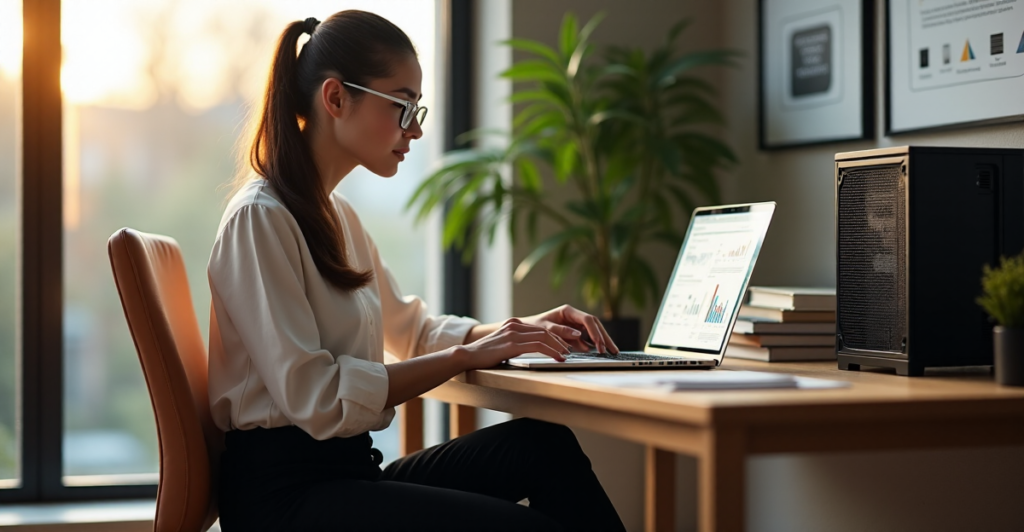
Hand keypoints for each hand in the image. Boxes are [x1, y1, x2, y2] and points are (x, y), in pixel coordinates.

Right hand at [456, 318, 572, 369]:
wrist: (467, 356)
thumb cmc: (484, 355)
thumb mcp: (502, 344)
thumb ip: (515, 343)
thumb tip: (530, 349)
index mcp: (512, 323)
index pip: (539, 328)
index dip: (554, 337)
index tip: (563, 345)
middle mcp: (514, 325)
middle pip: (544, 331)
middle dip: (560, 341)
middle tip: (569, 350)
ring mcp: (513, 333)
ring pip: (544, 337)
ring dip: (559, 346)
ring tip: (567, 355)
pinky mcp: (512, 344)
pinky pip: (538, 346)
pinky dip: (552, 352)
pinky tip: (558, 358)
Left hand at [521, 304, 618, 353]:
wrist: (525, 331)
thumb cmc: (533, 327)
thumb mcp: (544, 329)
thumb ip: (560, 331)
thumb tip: (578, 335)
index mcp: (568, 311)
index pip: (587, 319)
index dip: (595, 332)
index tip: (599, 344)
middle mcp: (574, 317)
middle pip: (595, 325)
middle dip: (604, 337)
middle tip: (612, 350)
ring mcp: (575, 325)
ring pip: (594, 332)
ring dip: (603, 341)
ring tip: (612, 352)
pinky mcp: (575, 334)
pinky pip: (588, 339)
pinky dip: (595, 346)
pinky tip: (601, 352)